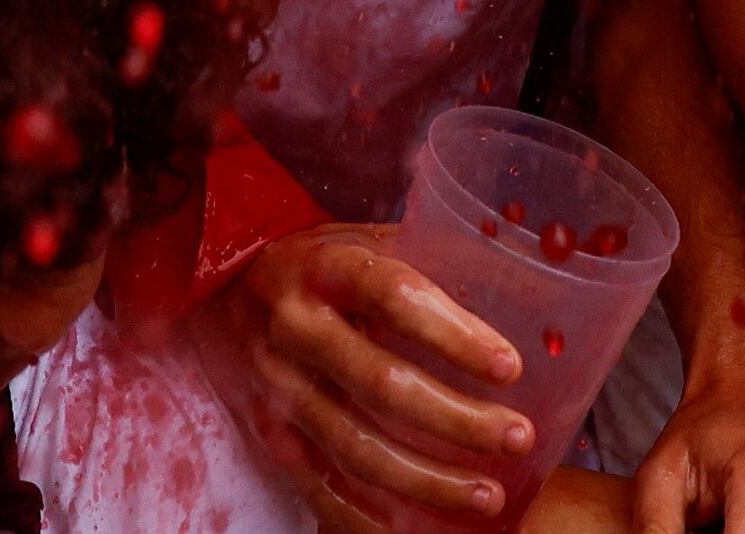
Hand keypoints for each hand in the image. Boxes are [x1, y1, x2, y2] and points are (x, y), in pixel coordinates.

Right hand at [217, 223, 538, 529]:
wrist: (224, 283)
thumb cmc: (317, 261)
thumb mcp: (361, 239)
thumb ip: (424, 261)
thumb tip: (521, 293)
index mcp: (326, 267)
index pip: (396, 297)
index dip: (455, 335)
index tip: (510, 366)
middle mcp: (297, 327)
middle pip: (382, 384)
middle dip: (458, 420)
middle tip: (517, 437)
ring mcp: (278, 385)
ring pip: (356, 446)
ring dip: (427, 480)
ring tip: (487, 495)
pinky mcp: (269, 430)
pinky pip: (319, 484)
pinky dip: (367, 516)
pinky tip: (417, 528)